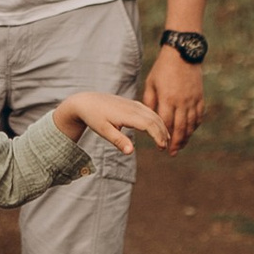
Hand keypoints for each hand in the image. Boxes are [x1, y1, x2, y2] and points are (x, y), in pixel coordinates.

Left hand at [53, 89, 171, 156]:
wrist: (87, 101)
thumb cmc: (94, 117)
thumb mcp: (103, 131)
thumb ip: (118, 140)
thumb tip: (130, 152)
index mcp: (126, 114)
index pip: (149, 124)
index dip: (158, 136)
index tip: (162, 147)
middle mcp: (133, 107)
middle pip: (155, 119)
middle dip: (163, 133)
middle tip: (165, 148)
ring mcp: (134, 104)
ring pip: (154, 114)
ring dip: (162, 127)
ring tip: (166, 141)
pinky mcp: (133, 104)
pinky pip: (150, 111)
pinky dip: (157, 120)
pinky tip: (159, 129)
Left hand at [141, 37, 206, 153]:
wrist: (182, 53)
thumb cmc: (163, 68)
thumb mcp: (151, 83)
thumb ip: (150, 101)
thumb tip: (148, 117)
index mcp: (167, 99)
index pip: (166, 124)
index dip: (163, 137)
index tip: (160, 147)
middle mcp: (181, 102)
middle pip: (180, 128)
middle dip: (176, 143)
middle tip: (172, 153)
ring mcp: (192, 100)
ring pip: (191, 124)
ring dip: (186, 137)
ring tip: (181, 146)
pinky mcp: (200, 96)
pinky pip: (199, 115)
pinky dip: (195, 125)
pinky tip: (190, 131)